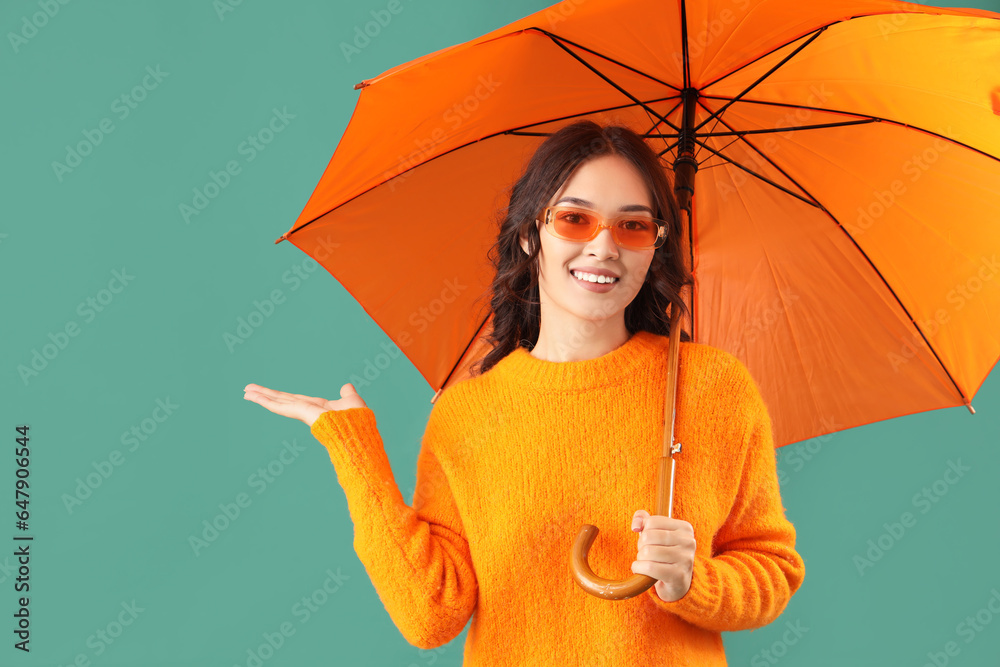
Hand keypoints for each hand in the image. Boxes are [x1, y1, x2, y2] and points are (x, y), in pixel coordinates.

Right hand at [243, 382, 366, 426]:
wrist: (358, 431)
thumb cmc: (358, 421)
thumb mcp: (351, 401)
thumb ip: (348, 394)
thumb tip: (347, 386)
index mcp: (317, 407)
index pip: (294, 399)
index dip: (281, 395)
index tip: (269, 393)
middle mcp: (306, 410)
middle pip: (282, 399)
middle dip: (266, 394)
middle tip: (248, 390)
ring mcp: (302, 412)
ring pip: (278, 402)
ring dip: (261, 396)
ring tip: (245, 392)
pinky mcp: (301, 412)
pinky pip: (280, 406)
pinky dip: (266, 400)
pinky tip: (254, 396)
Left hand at [629, 509, 695, 601]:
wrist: (677, 582)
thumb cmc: (664, 553)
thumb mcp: (655, 533)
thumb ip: (643, 520)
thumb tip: (635, 526)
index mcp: (685, 528)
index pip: (652, 521)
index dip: (644, 532)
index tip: (650, 541)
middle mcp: (688, 541)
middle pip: (648, 536)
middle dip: (641, 546)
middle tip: (646, 554)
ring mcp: (685, 558)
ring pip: (647, 552)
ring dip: (640, 558)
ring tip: (646, 562)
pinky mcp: (678, 575)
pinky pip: (649, 568)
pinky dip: (639, 568)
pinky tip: (640, 570)